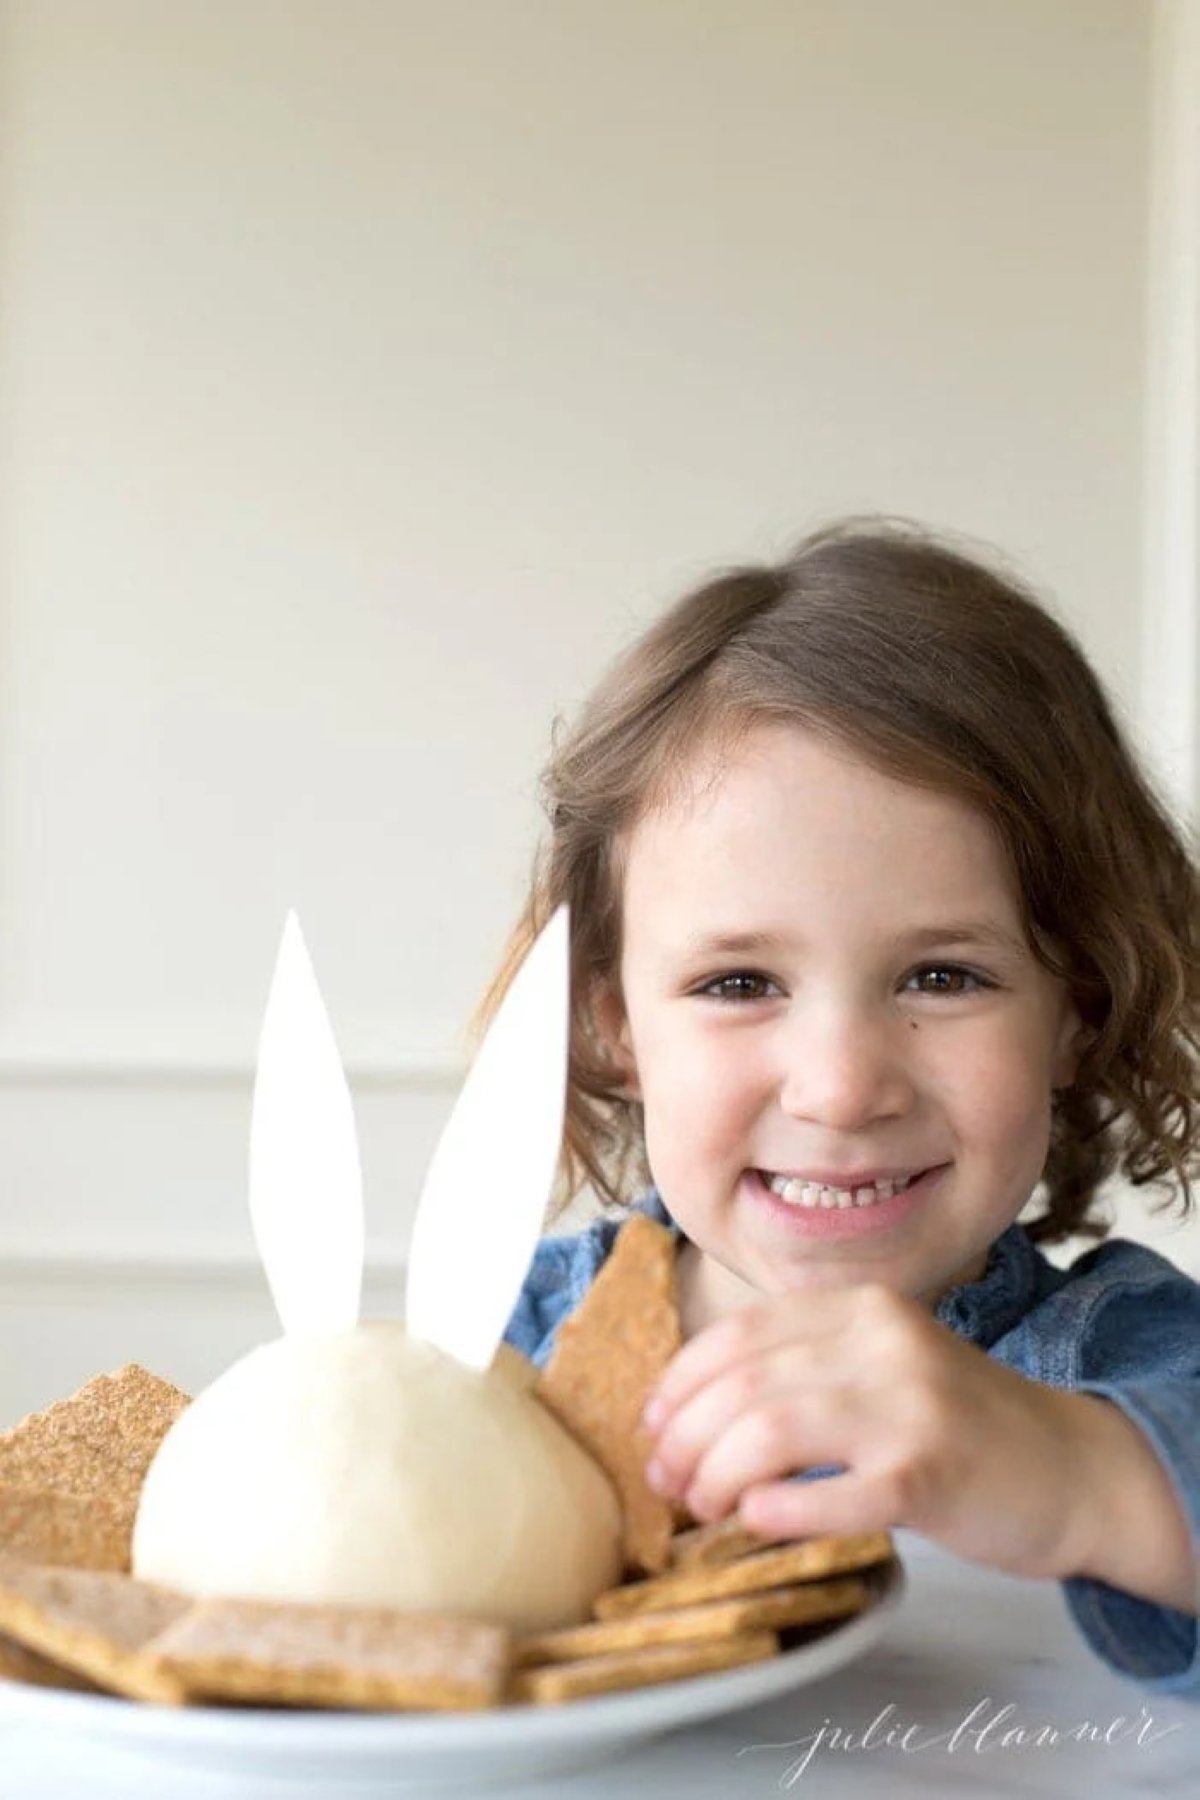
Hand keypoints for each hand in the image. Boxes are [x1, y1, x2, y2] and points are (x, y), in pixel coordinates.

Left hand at [642, 1284, 1097, 1581]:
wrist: (1069, 1468)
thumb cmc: (955, 1426)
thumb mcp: (881, 1366)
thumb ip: (804, 1368)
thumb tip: (686, 1412)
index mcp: (863, 1307)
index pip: (740, 1334)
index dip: (680, 1383)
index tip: (653, 1427)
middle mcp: (884, 1341)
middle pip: (744, 1384)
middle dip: (686, 1438)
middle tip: (667, 1482)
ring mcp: (910, 1406)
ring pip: (770, 1432)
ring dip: (716, 1476)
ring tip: (702, 1508)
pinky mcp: (930, 1474)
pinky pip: (830, 1491)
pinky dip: (778, 1509)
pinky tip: (756, 1522)